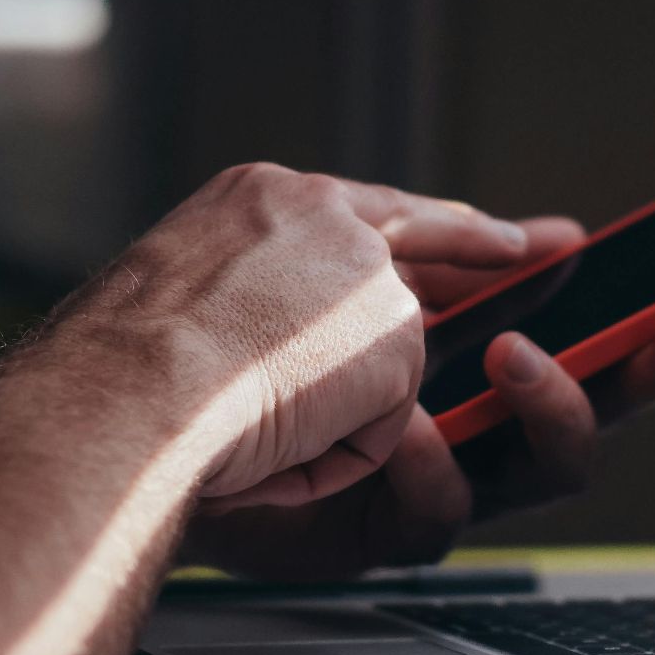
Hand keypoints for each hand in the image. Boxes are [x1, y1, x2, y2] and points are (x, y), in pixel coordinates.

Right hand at [53, 162, 526, 508]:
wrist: (119, 393)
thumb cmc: (111, 376)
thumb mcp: (172, 311)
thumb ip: (248, 302)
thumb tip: (275, 349)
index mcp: (251, 201)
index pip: (359, 205)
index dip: (418, 219)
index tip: (476, 219)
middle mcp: (315, 213)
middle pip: (415, 238)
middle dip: (481, 244)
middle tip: (543, 245)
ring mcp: (363, 269)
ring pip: (381, 364)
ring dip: (324, 415)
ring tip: (248, 422)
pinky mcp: (395, 332)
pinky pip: (376, 424)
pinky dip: (328, 453)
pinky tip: (271, 442)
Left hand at [181, 216, 654, 578]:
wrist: (124, 401)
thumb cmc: (233, 322)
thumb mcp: (363, 242)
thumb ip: (464, 244)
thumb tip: (551, 236)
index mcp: (460, 336)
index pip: (587, 332)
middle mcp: (457, 409)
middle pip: (597, 401)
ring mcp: (423, 473)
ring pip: (545, 470)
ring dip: (552, 408)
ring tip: (518, 362)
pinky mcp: (378, 532)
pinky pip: (442, 513)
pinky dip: (427, 464)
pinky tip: (397, 426)